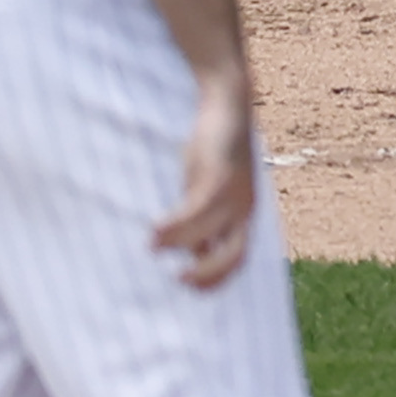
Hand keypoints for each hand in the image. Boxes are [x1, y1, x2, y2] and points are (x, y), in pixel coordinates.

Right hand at [153, 71, 257, 289]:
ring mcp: (235, 193)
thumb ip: (202, 220)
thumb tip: (190, 252)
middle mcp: (244, 208)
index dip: (216, 279)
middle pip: (236, 255)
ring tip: (151, 245)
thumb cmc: (213, 154)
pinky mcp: (220, 175)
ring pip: (210, 233)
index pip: (238, 259)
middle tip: (178, 280)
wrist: (229, 107)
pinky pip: (198, 209)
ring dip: (179, 244)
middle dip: (208, 273)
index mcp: (243, 214)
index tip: (188, 289)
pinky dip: (176, 224)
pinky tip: (154, 228)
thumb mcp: (207, 191)